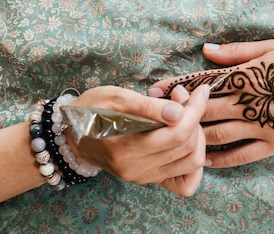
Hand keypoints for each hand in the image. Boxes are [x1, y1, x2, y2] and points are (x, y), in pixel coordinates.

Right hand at [67, 85, 208, 195]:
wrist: (73, 134)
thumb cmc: (93, 109)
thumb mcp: (115, 97)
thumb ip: (148, 106)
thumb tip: (178, 112)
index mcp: (126, 147)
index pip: (178, 132)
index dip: (195, 109)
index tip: (200, 91)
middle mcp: (137, 168)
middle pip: (188, 146)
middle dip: (195, 117)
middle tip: (184, 97)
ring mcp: (144, 177)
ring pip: (192, 162)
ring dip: (197, 136)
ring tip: (185, 115)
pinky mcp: (150, 179)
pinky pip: (185, 182)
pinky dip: (194, 162)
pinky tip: (187, 142)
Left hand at [151, 40, 273, 167]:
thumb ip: (237, 51)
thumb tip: (206, 50)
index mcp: (247, 75)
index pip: (202, 82)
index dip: (176, 86)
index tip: (155, 90)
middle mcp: (249, 102)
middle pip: (203, 110)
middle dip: (177, 112)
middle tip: (156, 116)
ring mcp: (261, 126)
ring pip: (217, 135)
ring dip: (194, 136)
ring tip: (176, 138)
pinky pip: (240, 156)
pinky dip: (220, 159)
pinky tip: (205, 160)